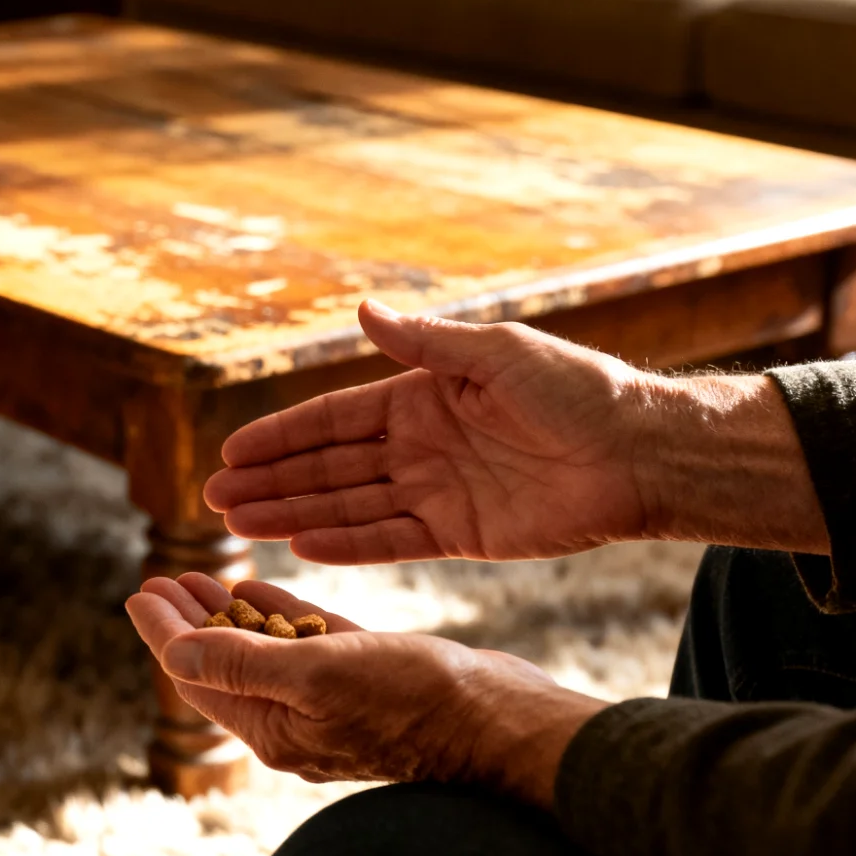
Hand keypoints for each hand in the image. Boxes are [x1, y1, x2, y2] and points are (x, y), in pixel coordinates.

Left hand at [127, 574, 606, 805]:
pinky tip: (261, 587)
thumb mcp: (318, 676)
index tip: (139, 590)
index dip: (165, 632)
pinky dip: (281, 615)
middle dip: (190, 619)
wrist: (503, 722)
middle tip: (162, 576)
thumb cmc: (416, 702)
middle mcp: (297, 719)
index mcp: (275, 727)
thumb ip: (243, 666)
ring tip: (200, 574)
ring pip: (265, 649)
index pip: (199, 675)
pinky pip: (308, 643)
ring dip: (229, 612)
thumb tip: (173, 656)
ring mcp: (333, 700)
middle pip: (224, 663)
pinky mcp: (368, 677)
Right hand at [205, 300, 659, 563]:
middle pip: (328, 468)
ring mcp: (435, 493)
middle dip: (270, 481)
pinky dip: (347, 545)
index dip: (281, 436)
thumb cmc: (577, 389)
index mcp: (421, 397)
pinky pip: (390, 541)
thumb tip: (362, 309)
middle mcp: (419, 447)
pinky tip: (300, 545)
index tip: (232, 451)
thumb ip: (424, 343)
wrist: (640, 452)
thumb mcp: (495, 353)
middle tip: (215, 497)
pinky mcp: (460, 535)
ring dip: (293, 514)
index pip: (333, 420)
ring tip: (238, 525)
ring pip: (347, 506)